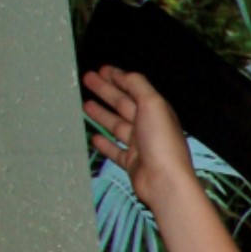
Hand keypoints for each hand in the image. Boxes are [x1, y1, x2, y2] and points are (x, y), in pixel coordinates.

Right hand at [82, 66, 200, 211]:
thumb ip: (139, 86)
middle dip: (106, 91)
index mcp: (156, 111)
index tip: (102, 70)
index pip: (135, 89)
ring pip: (117, 126)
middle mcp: (150, 127)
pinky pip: (116, 150)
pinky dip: (105, 144)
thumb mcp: (153, 104)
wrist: (165, 181)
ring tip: (85, 104)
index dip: (119, 78)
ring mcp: (141, 146)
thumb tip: (125, 74)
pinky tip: (94, 138)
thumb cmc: (162, 143)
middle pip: (123, 104)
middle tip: (88, 80)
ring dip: (102, 114)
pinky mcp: (133, 163)